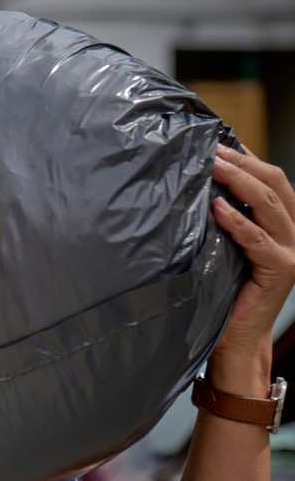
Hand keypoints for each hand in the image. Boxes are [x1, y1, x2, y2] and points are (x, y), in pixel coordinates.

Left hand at [209, 143, 294, 378]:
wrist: (235, 338)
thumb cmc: (223, 293)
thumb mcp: (223, 247)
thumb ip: (222, 219)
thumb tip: (197, 187)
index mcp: (283, 223)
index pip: (271, 179)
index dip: (248, 158)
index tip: (217, 142)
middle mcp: (294, 233)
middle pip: (275, 185)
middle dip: (243, 163)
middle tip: (211, 150)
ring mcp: (292, 252)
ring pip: (269, 206)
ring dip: (239, 182)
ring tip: (213, 167)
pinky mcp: (281, 270)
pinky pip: (258, 240)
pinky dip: (237, 222)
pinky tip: (217, 209)